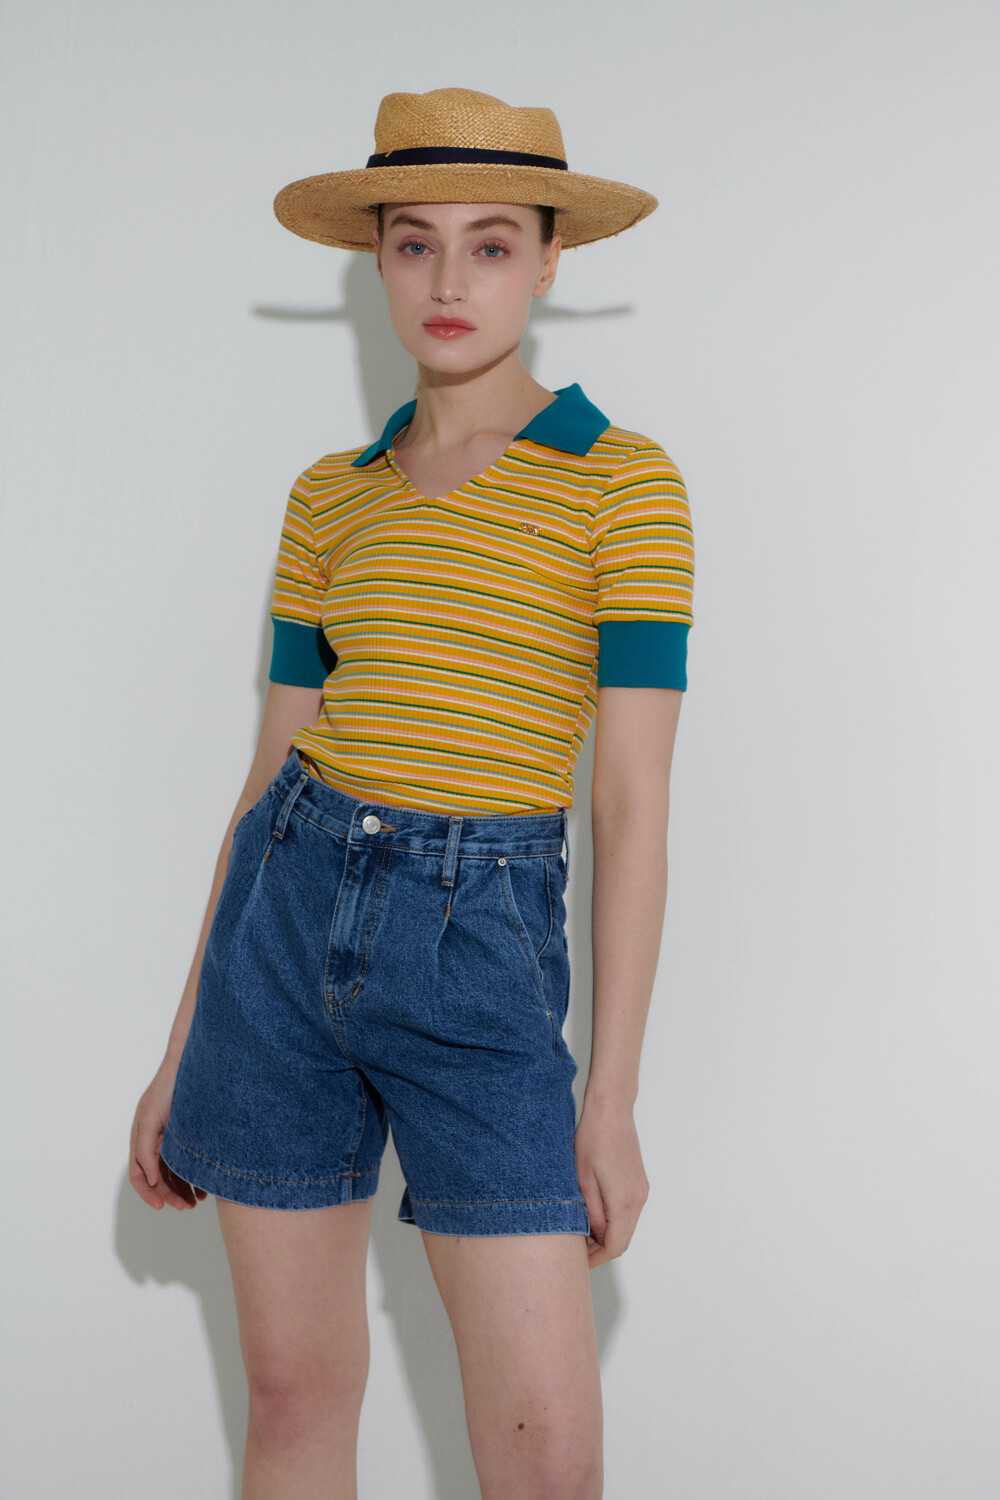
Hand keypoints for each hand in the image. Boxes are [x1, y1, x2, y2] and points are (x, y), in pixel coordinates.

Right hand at [129, 1063, 207, 1210]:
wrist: (190, 1065)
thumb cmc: (167, 1088)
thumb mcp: (150, 1119)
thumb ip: (145, 1149)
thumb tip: (150, 1179)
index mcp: (141, 1138)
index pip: (139, 1175)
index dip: (148, 1193)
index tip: (163, 1206)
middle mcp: (154, 1140)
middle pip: (158, 1177)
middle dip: (171, 1194)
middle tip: (186, 1207)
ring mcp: (170, 1138)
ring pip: (173, 1173)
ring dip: (183, 1189)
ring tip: (198, 1202)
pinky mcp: (187, 1134)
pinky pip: (186, 1162)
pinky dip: (193, 1176)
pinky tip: (205, 1186)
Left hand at [574, 1098, 648, 1266]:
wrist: (611, 1111)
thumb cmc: (592, 1140)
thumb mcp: (583, 1180)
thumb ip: (592, 1212)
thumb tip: (595, 1236)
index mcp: (624, 1201)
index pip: (614, 1246)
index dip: (595, 1258)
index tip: (577, 1260)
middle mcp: (638, 1199)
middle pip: (623, 1240)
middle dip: (600, 1249)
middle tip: (576, 1247)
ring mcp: (641, 1190)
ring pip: (626, 1227)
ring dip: (607, 1234)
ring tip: (581, 1228)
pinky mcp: (639, 1183)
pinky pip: (628, 1212)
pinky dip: (614, 1220)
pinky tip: (594, 1212)